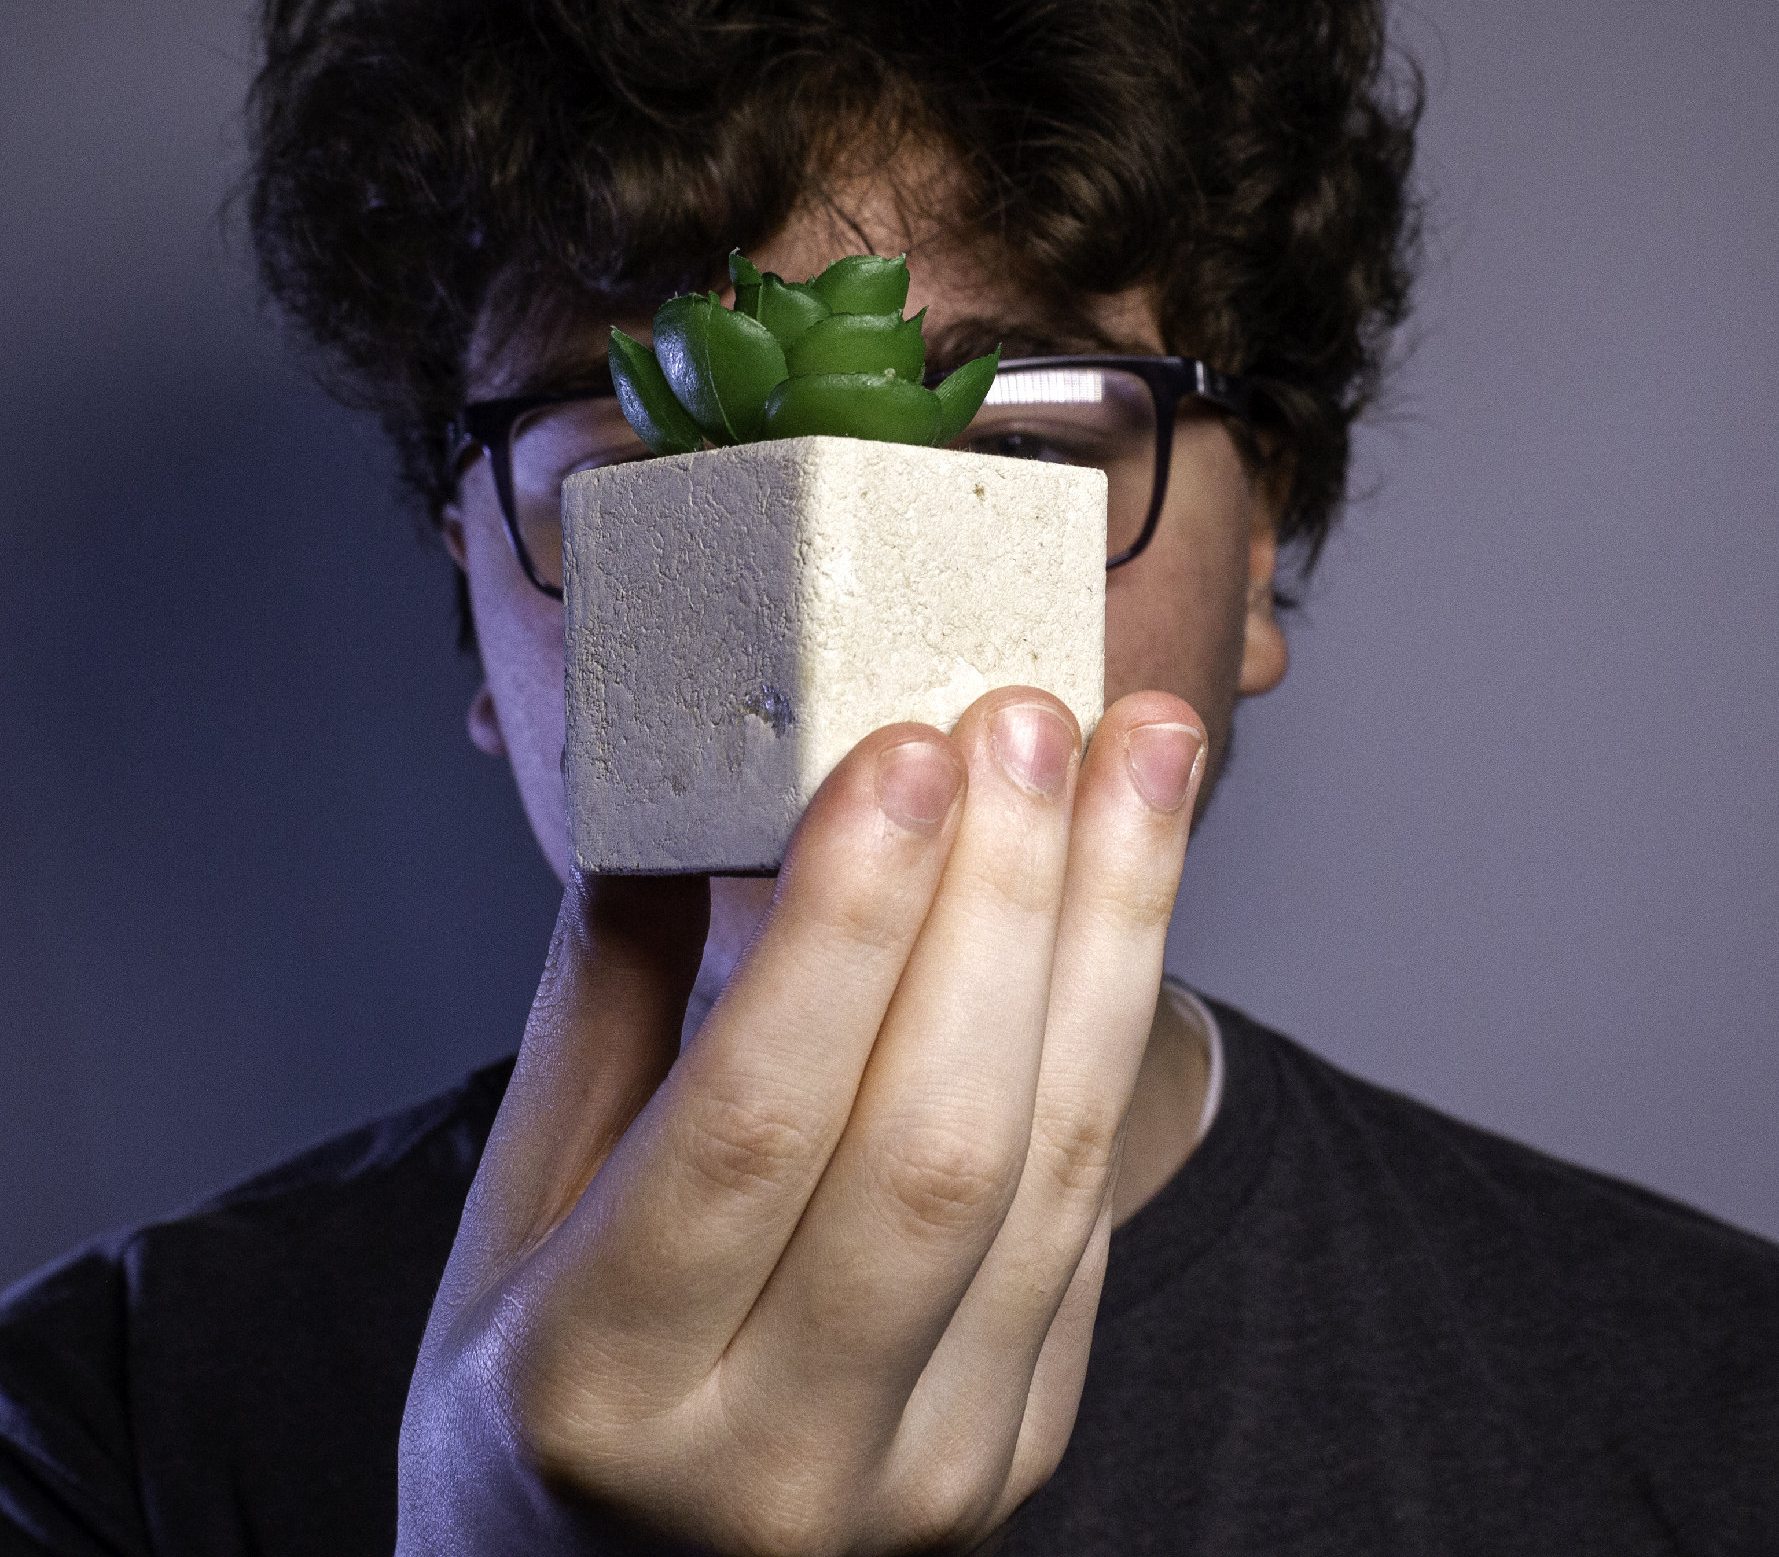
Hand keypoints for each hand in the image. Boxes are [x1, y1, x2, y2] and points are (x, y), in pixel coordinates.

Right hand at [397, 687, 1206, 1554]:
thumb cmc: (534, 1408)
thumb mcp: (509, 1224)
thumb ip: (605, 1011)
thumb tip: (695, 801)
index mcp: (601, 1386)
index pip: (755, 1122)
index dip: (847, 923)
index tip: (904, 750)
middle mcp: (775, 1455)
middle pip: (937, 1139)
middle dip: (1005, 898)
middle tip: (1032, 715)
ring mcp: (925, 1476)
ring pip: (1050, 1168)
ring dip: (1109, 937)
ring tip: (1140, 759)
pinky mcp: (1016, 1455)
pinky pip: (1080, 1218)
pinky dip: (1109, 1035)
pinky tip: (1124, 894)